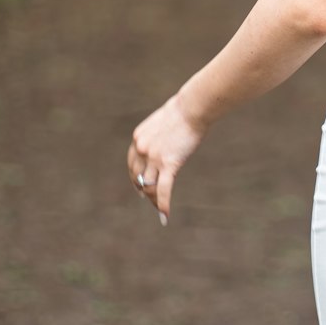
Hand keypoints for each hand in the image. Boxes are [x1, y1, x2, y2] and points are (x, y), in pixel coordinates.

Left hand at [126, 91, 206, 224]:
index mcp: (138, 139)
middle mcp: (141, 149)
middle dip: (144, 191)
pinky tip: (165, 217)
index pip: (132, 165)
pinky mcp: (169, 164)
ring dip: (154, 200)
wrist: (193, 107)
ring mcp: (154, 157)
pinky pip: (163, 190)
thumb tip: (163, 146)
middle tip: (151, 201)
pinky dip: (163, 205)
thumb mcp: (163, 123)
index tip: (140, 188)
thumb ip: (157, 137)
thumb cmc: (184, 111)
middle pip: (139, 178)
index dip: (135, 179)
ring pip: (149, 187)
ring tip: (160, 209)